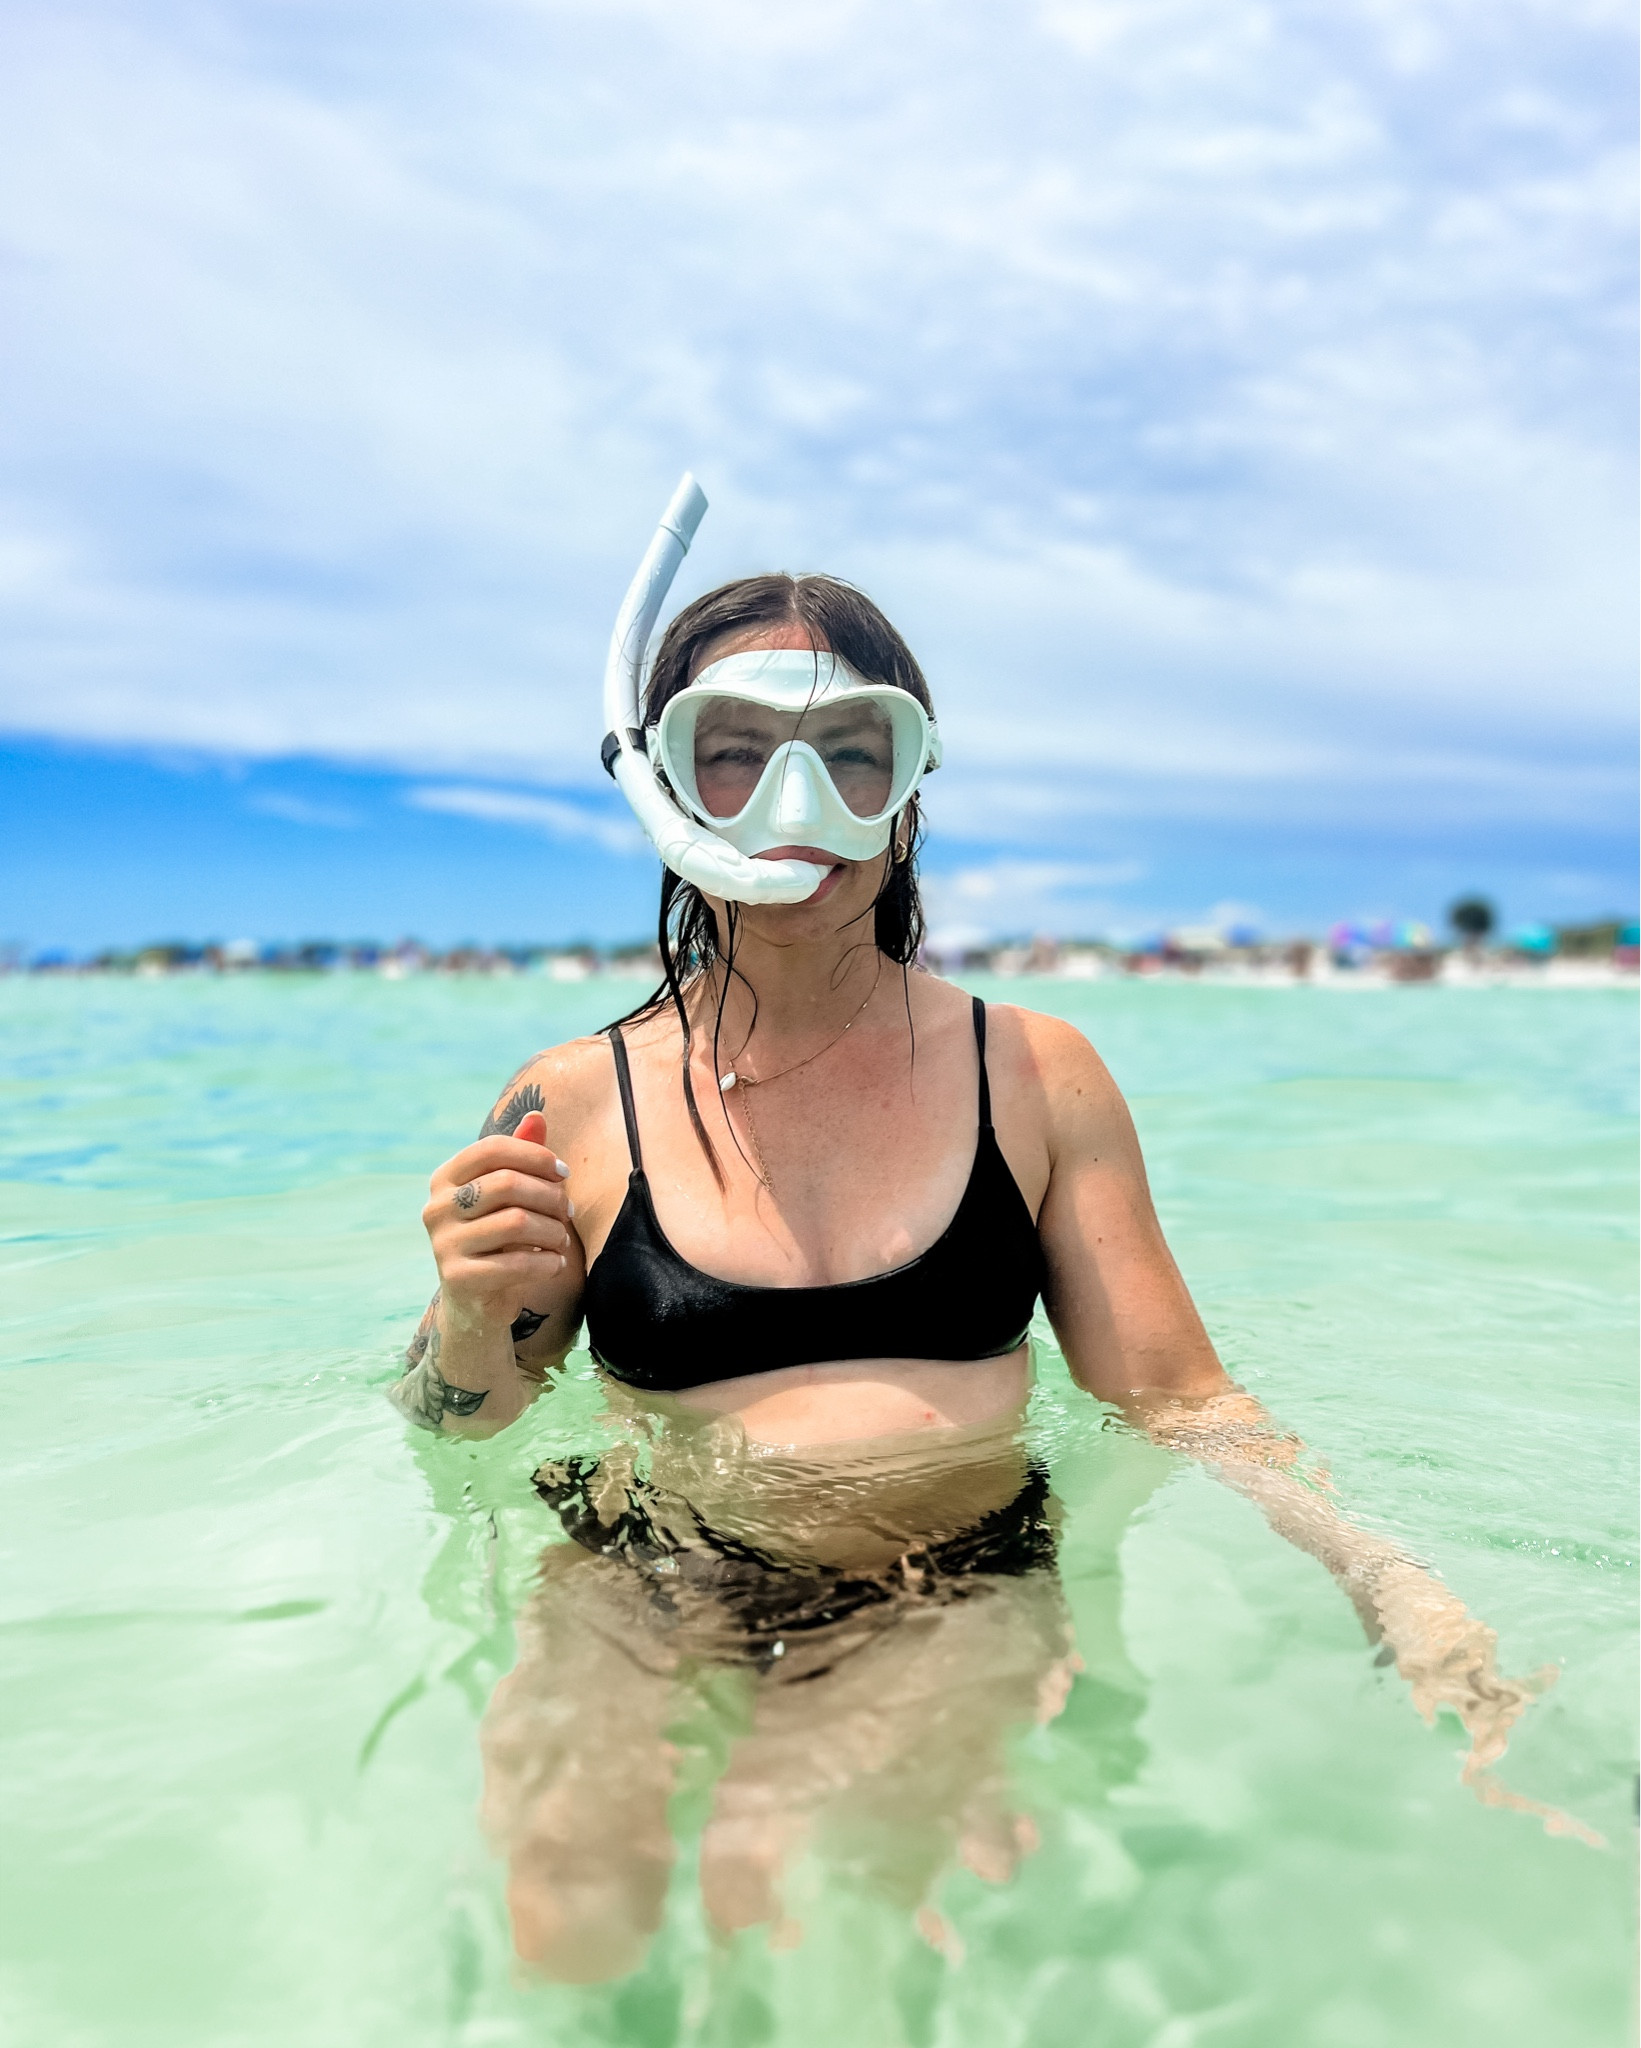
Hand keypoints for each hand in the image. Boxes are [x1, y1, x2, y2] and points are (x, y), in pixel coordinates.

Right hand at [422, 1110, 573, 1329]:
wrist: (475, 1302)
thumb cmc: (498, 1237)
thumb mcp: (508, 1196)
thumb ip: (520, 1156)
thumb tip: (536, 1116)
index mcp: (445, 1178)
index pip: (493, 1148)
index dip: (535, 1155)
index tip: (563, 1173)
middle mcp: (437, 1207)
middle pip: (508, 1183)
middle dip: (550, 1196)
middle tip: (569, 1211)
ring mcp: (443, 1244)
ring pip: (517, 1222)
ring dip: (553, 1230)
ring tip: (562, 1239)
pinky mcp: (458, 1279)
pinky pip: (516, 1263)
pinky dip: (547, 1261)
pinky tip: (555, 1263)